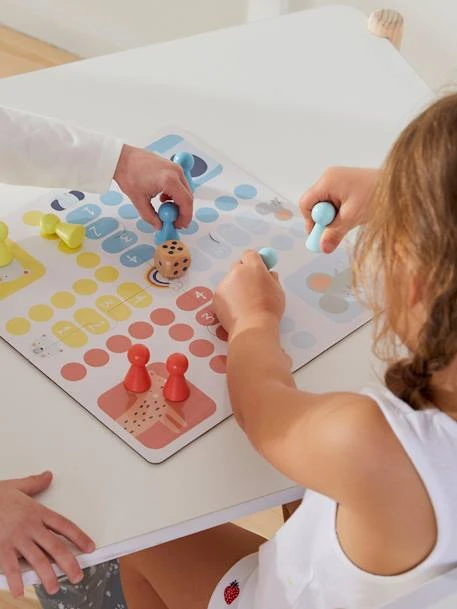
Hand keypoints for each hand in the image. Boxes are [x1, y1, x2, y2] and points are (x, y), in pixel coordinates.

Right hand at [0, 472, 93, 596]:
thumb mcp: (18, 486)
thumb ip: (35, 483)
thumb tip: (48, 475)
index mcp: (38, 512)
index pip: (64, 526)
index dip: (79, 537)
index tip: (89, 547)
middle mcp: (31, 527)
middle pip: (55, 546)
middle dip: (68, 562)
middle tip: (77, 576)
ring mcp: (17, 539)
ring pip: (37, 559)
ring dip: (47, 575)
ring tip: (54, 588)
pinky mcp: (2, 548)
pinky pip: (11, 567)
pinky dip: (16, 580)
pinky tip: (21, 591)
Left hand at [113, 145, 192, 229]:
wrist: (122, 158)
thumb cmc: (128, 174)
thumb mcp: (139, 200)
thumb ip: (150, 216)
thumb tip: (159, 225)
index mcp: (169, 180)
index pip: (186, 202)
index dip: (185, 217)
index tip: (180, 225)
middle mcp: (176, 172)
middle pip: (188, 197)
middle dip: (183, 211)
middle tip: (175, 221)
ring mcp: (175, 168)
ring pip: (185, 190)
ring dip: (179, 203)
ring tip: (166, 210)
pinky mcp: (172, 166)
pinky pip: (180, 184)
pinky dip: (176, 194)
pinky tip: (163, 198)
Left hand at [213, 250, 284, 337]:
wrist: (252, 328)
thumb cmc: (269, 309)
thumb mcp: (278, 290)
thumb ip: (271, 278)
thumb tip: (268, 273)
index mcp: (253, 267)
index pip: (250, 254)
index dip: (253, 260)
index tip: (258, 268)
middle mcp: (237, 271)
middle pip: (238, 265)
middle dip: (243, 273)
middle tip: (251, 287)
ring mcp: (224, 283)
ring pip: (230, 281)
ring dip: (236, 287)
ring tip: (245, 305)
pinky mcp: (216, 296)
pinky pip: (224, 293)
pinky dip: (229, 299)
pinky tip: (237, 311)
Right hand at [299, 167, 378, 252]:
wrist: (402, 186)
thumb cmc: (378, 195)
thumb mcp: (352, 217)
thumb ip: (334, 232)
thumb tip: (323, 247)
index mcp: (328, 181)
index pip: (306, 203)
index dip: (310, 222)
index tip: (320, 235)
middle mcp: (330, 178)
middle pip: (315, 205)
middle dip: (324, 221)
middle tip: (335, 233)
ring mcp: (339, 181)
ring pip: (326, 206)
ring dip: (334, 218)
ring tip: (350, 220)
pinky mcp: (347, 186)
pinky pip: (336, 203)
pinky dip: (342, 213)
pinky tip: (354, 215)